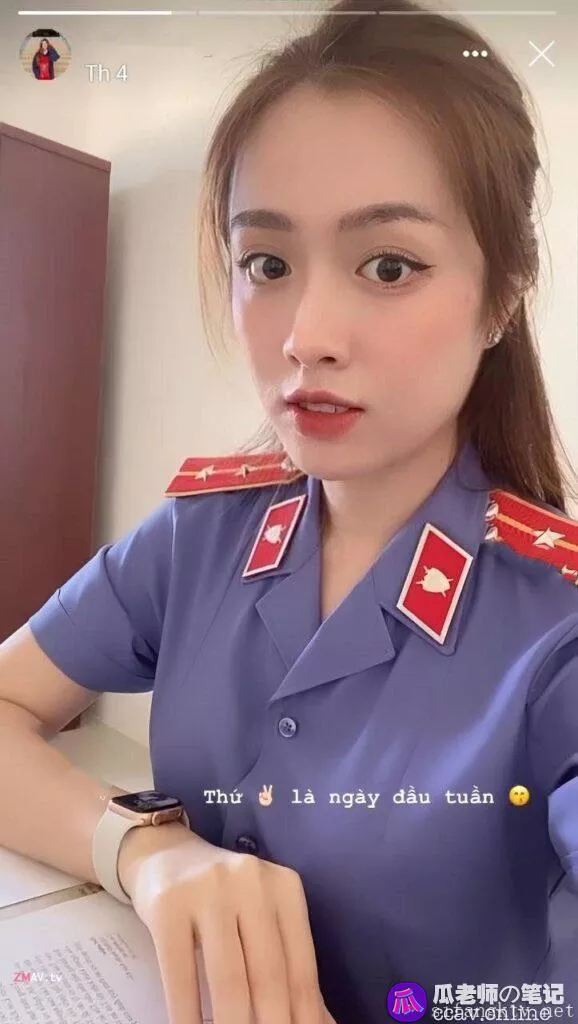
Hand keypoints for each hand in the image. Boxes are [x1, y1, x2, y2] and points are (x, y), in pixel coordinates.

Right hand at [117, 822, 333, 1023]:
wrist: (166, 855)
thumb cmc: (223, 897)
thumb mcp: (263, 918)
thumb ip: (289, 966)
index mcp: (285, 888)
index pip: (301, 970)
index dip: (303, 1019)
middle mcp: (251, 882)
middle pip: (268, 977)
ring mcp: (208, 890)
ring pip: (228, 979)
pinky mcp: (168, 904)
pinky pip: (181, 976)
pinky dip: (187, 1017)